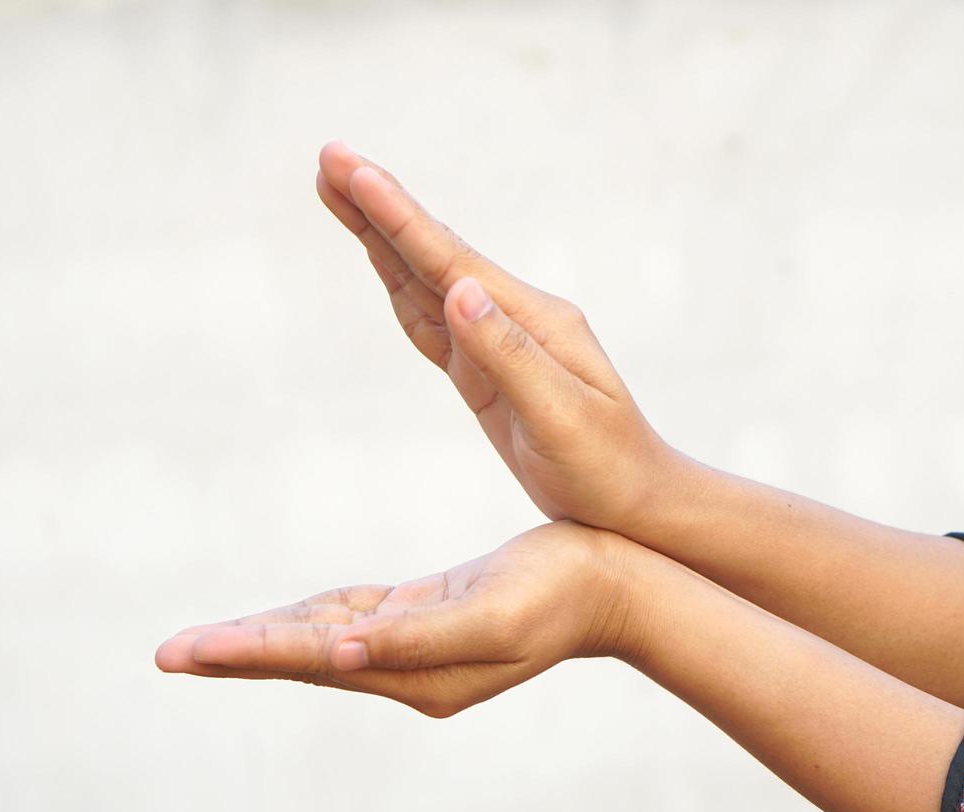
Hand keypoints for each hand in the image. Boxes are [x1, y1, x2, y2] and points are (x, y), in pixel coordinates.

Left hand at [154, 522, 634, 716]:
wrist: (611, 585)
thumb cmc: (559, 592)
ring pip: (322, 640)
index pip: (312, 662)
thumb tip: (340, 655)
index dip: (245, 652)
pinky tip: (283, 620)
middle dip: (237, 651)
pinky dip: (311, 618)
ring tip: (205, 642)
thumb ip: (414, 638)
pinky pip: (354, 620)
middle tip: (169, 652)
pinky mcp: (426, 617)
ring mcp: (416, 647)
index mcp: (418, 674)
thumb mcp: (490, 614)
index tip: (184, 653)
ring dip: (263, 639)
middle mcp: (408, 669)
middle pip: (304, 657)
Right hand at [315, 141, 682, 528]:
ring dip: (381, 236)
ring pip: (425, 280)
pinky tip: (381, 260)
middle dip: (378, 207)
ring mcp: (498, 342)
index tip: (354, 171)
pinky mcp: (484, 373)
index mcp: (533, 321)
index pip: (451, 261)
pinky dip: (399, 285)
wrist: (636, 503)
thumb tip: (459, 290)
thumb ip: (508, 354)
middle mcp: (514, 319)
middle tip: (327, 157)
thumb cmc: (606, 466)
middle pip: (432, 254)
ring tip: (340, 190)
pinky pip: (430, 322)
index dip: (398, 218)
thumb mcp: (560, 416)